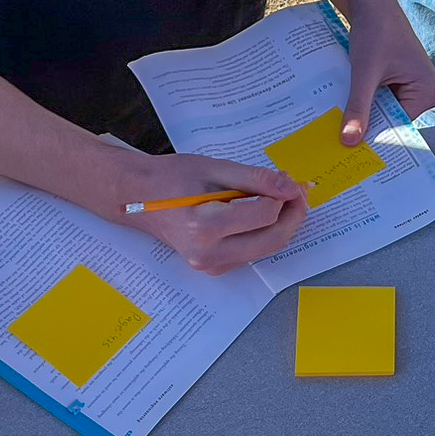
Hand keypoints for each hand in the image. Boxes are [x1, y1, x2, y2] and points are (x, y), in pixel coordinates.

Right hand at [117, 150, 306, 273]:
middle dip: (292, 215)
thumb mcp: (214, 168)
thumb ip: (254, 179)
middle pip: (272, 240)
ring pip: (265, 248)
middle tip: (297, 191)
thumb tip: (290, 186)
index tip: (290, 180)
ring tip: (280, 197)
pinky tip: (261, 211)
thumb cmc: (171, 178)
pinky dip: (263, 232)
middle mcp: (208, 254)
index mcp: (205, 227)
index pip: (264, 215)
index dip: (285, 196)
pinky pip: (251, 251)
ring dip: (280, 224)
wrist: (137, 197)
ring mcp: (210, 265)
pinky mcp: (213, 267)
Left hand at [342, 0, 434, 139]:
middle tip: (338, 141)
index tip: (350, 153)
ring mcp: (415, 89)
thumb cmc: (375, 30)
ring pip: (384, 112)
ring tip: (340, 124)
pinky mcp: (402, 84)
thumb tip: (350, 141)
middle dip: (368, 125)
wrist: (371, 3)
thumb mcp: (364, 72)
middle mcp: (428, 93)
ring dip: (364, 114)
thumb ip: (358, 106)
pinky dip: (364, 103)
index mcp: (429, 92)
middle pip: (392, 120)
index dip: (373, 135)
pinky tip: (347, 107)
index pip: (398, 125)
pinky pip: (381, 101)